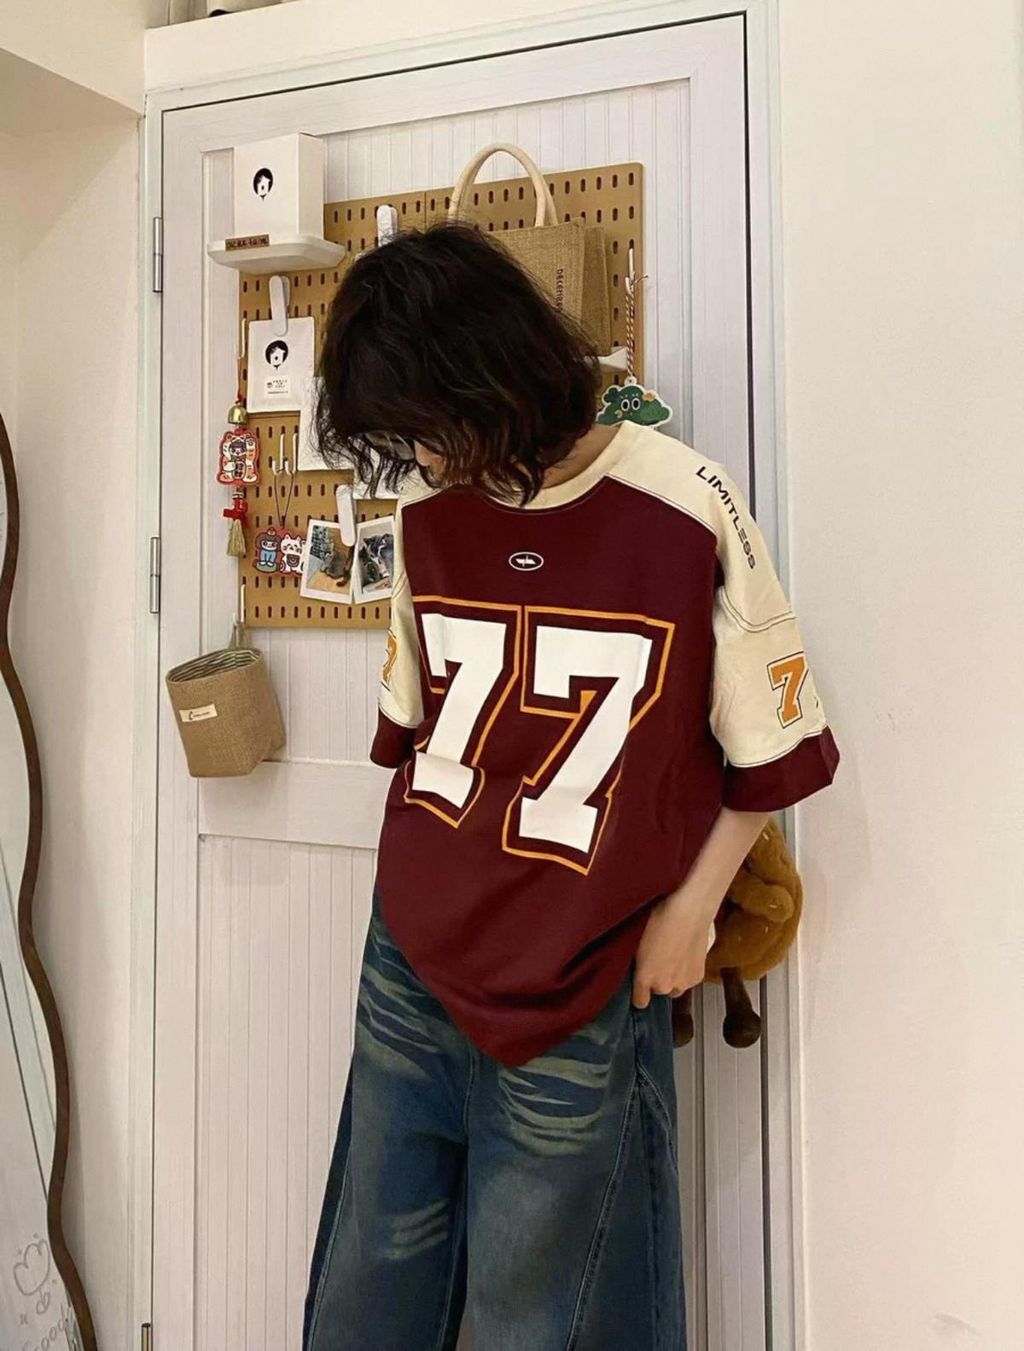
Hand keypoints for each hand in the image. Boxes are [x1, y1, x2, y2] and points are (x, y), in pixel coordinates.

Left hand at [631, 890, 716, 1008]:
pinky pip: (689, 981)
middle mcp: (662, 985)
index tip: (640, 988)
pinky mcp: (697, 977)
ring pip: (675, 988)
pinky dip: (687, 972)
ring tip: (674, 957)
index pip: (640, 1001)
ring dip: (673, 978)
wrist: (689, 914)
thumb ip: (640, 963)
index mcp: (644, 977)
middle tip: (660, 960)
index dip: (640, 994)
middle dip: (658, 980)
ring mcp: (681, 983)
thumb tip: (640, 968)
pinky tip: (686, 955)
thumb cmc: (662, 920)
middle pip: (658, 991)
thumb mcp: (639, 942)